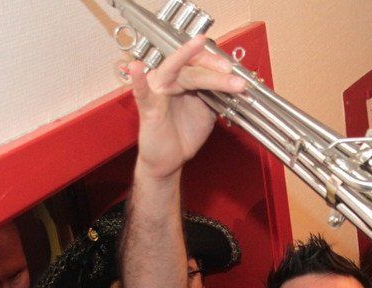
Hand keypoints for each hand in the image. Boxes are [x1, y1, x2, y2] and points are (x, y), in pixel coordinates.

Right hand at [129, 36, 246, 179]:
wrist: (170, 160)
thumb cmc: (184, 133)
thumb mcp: (207, 112)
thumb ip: (216, 97)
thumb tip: (235, 84)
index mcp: (183, 80)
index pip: (200, 64)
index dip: (216, 64)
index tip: (234, 70)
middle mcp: (169, 80)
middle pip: (192, 68)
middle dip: (213, 70)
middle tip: (229, 71)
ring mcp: (157, 91)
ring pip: (174, 72)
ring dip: (188, 58)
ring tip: (198, 43)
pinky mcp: (147, 107)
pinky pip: (142, 93)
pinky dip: (138, 80)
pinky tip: (136, 68)